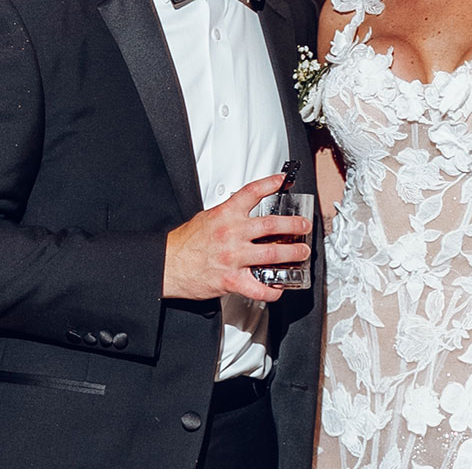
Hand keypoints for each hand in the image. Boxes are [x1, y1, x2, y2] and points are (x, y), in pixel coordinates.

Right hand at [163, 173, 311, 302]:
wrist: (168, 264)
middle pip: (272, 225)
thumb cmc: (184, 243)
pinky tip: (279, 288)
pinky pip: (259, 287)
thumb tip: (244, 213)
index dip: (271, 183)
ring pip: (272, 254)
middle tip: (304, 226)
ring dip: (293, 254)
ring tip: (302, 253)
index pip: (252, 192)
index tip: (284, 181)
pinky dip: (273, 290)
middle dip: (294, 225)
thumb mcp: (206, 218)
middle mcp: (232, 234)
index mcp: (225, 215)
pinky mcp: (232, 280)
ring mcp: (234, 257)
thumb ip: (227, 215)